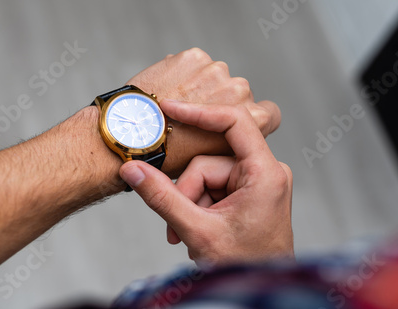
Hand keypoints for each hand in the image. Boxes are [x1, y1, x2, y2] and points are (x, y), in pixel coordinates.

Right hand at [119, 99, 293, 264]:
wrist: (258, 290)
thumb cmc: (244, 266)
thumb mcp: (197, 230)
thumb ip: (162, 197)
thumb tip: (132, 170)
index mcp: (265, 174)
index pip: (234, 123)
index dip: (199, 113)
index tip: (169, 108)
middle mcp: (265, 172)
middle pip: (208, 161)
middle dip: (186, 192)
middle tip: (176, 223)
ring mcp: (256, 182)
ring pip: (205, 176)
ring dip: (189, 204)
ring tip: (185, 234)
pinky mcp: (247, 192)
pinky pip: (211, 186)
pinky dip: (197, 206)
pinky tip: (194, 229)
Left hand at [124, 48, 280, 177]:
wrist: (134, 135)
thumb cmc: (172, 155)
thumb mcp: (215, 161)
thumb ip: (233, 141)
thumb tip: (231, 132)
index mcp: (254, 117)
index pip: (269, 112)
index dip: (251, 118)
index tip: (231, 124)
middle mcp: (240, 90)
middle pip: (237, 93)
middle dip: (220, 102)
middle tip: (194, 121)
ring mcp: (216, 70)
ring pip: (214, 76)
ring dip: (200, 86)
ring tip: (175, 108)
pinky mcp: (193, 57)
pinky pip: (194, 64)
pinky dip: (183, 74)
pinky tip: (167, 92)